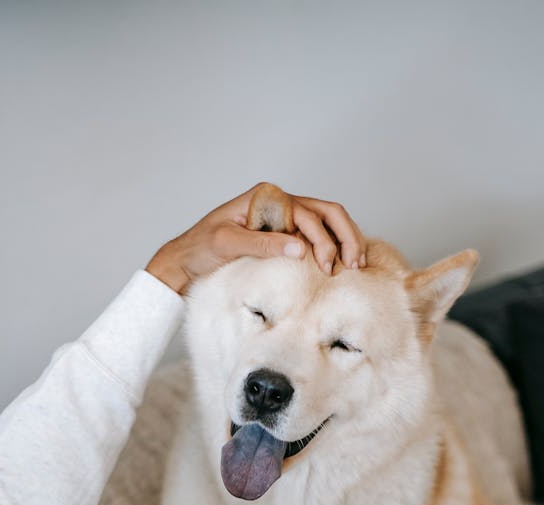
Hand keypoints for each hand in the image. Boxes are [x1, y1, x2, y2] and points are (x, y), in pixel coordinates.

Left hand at [146, 182, 366, 293]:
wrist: (186, 260)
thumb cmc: (201, 248)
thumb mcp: (228, 244)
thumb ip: (263, 243)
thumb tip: (300, 248)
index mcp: (267, 197)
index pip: (308, 213)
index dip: (324, 240)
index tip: (327, 267)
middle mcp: (279, 202)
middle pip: (326, 212)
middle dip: (345, 236)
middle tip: (354, 264)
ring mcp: (283, 217)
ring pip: (327, 222)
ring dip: (345, 240)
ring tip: (357, 264)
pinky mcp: (283, 234)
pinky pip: (317, 235)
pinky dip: (334, 246)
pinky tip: (343, 263)